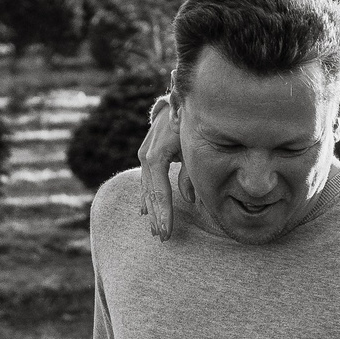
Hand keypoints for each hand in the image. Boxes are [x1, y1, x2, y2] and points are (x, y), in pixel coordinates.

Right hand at [138, 95, 180, 239]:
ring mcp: (144, 155)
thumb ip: (191, 174)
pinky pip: (146, 181)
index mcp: (157, 155)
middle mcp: (146, 156)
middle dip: (157, 216)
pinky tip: (145, 213)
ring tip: (156, 231)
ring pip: (147, 189)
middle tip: (163, 238)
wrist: (179, 101)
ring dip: (152, 210)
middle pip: (151, 193)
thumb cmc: (191, 124)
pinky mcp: (147, 155)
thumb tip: (189, 200)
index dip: (163, 212)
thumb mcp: (195, 147)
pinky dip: (147, 198)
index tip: (166, 231)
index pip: (159, 191)